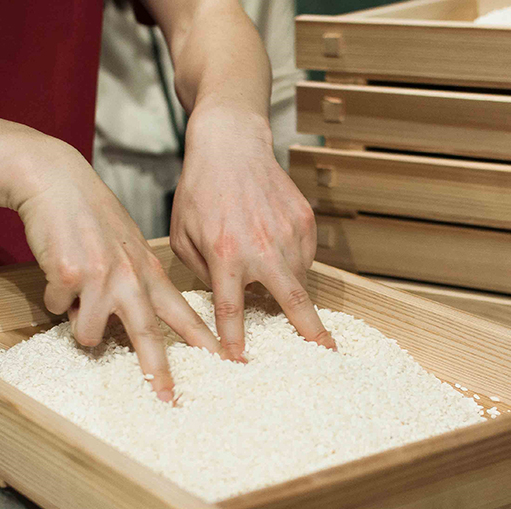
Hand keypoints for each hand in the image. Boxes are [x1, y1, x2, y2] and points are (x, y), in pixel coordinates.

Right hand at [14, 141, 222, 400]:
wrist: (57, 181)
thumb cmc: (92, 215)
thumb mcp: (130, 244)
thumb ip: (140, 280)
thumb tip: (138, 320)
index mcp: (149, 272)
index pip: (184, 314)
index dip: (204, 342)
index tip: (226, 365)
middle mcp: (130, 278)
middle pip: (148, 336)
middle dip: (158, 373)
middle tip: (168, 399)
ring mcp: (100, 279)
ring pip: (88, 334)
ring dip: (78, 323)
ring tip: (75, 295)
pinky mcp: (68, 277)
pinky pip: (56, 308)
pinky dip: (53, 297)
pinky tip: (56, 268)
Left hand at [169, 105, 336, 360]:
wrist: (230, 146)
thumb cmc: (200, 192)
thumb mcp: (185, 236)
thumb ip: (204, 273)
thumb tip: (226, 301)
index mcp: (225, 253)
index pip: (232, 308)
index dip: (235, 339)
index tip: (241, 361)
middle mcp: (262, 246)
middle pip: (293, 300)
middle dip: (311, 331)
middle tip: (325, 353)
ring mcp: (289, 232)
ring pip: (300, 278)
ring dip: (291, 291)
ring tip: (275, 282)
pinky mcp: (304, 220)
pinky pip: (304, 256)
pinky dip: (292, 264)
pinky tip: (274, 251)